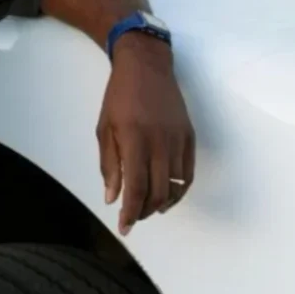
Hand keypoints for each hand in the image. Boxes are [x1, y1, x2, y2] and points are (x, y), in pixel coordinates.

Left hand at [96, 36, 194, 235]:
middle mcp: (160, 142)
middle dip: (145, 211)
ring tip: (149, 208)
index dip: (131, 212)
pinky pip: (188, 172)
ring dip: (163, 204)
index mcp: (135, 139)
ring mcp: (178, 139)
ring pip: (176, 186)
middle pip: (159, 192)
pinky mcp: (190, 136)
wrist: (146, 66)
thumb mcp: (104, 129)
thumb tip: (113, 198)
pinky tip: (168, 195)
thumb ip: (110, 165)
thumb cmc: (119, 97)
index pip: (137, 188)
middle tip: (133, 217)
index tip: (124, 227)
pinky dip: (180, 190)